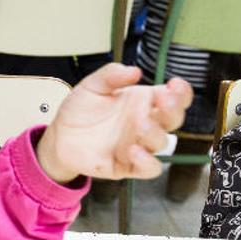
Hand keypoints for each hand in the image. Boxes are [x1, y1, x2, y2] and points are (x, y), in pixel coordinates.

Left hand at [35, 64, 192, 183]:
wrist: (60, 136)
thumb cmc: (80, 110)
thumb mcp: (92, 85)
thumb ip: (111, 75)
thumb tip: (134, 71)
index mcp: (143, 101)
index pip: (174, 97)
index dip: (181, 92)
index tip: (174, 84)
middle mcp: (146, 123)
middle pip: (173, 118)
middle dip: (173, 109)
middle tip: (163, 100)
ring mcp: (139, 144)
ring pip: (161, 142)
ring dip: (155, 133)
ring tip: (140, 123)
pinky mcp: (128, 165)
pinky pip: (149, 168)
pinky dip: (147, 162)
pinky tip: (134, 151)